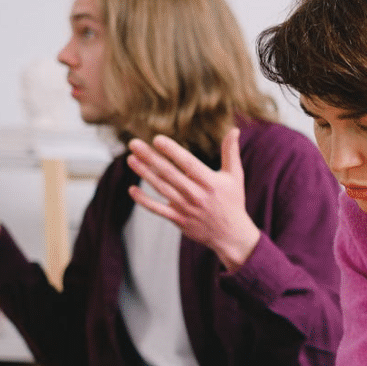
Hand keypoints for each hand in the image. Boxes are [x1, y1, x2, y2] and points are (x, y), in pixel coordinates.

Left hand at [126, 128, 259, 271]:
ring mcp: (186, 208)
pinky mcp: (179, 219)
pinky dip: (144, 201)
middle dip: (150, 157)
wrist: (231, 235)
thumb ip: (231, 152)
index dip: (172, 151)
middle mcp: (196, 194)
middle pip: (169, 173)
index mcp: (210, 182)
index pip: (188, 163)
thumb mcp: (235, 176)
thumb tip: (235, 130)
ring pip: (161, 188)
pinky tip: (132, 190)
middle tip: (134, 144)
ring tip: (131, 159)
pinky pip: (158, 209)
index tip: (157, 139)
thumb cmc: (233, 202)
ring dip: (144, 173)